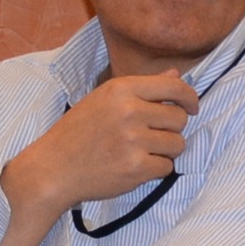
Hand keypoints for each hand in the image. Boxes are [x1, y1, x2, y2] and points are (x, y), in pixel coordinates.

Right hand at [0, 69, 200, 245]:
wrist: (53, 169)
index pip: (174, 87)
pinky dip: (156, 169)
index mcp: (121, 89)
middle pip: (179, 118)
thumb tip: (176, 76)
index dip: (189, 98)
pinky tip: (135, 166)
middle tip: (153, 135)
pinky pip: (167, 167)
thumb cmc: (78, 133)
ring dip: (166, 151)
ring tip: (142, 151)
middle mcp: (129, 112)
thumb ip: (141, 88)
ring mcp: (134, 141)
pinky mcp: (136, 168)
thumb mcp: (104, 100)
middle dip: (172, 128)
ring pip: (177, 144)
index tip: (191, 107)